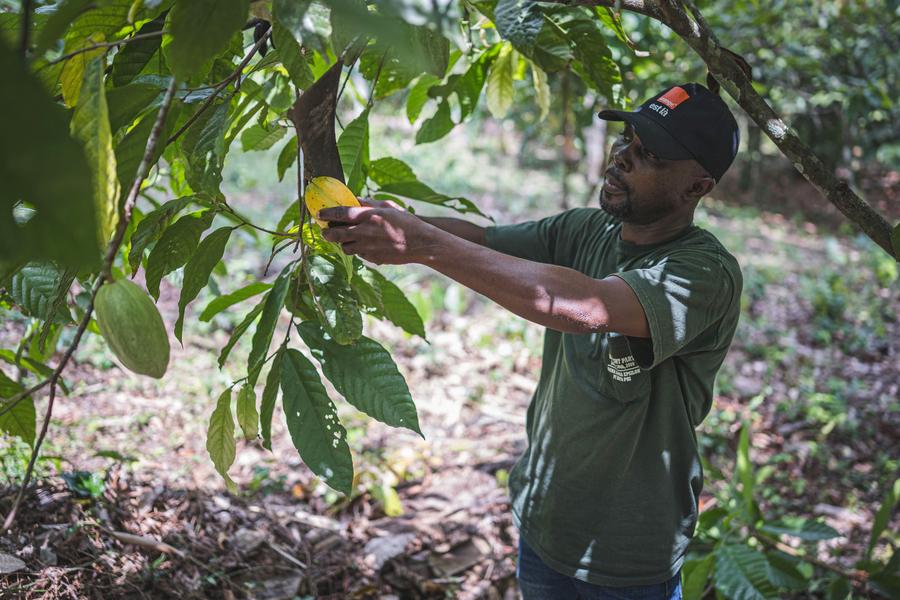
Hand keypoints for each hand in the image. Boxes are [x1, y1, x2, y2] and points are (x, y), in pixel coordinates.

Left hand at [318, 199, 436, 264]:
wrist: (421, 243)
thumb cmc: (406, 222)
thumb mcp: (388, 206)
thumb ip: (368, 203)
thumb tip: (353, 199)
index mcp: (369, 216)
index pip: (340, 213)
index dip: (327, 213)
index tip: (319, 214)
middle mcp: (365, 232)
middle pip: (336, 234)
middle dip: (327, 232)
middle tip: (325, 230)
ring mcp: (368, 247)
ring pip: (345, 248)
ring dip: (342, 243)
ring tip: (346, 238)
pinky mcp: (373, 258)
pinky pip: (359, 254)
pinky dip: (358, 250)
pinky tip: (365, 245)